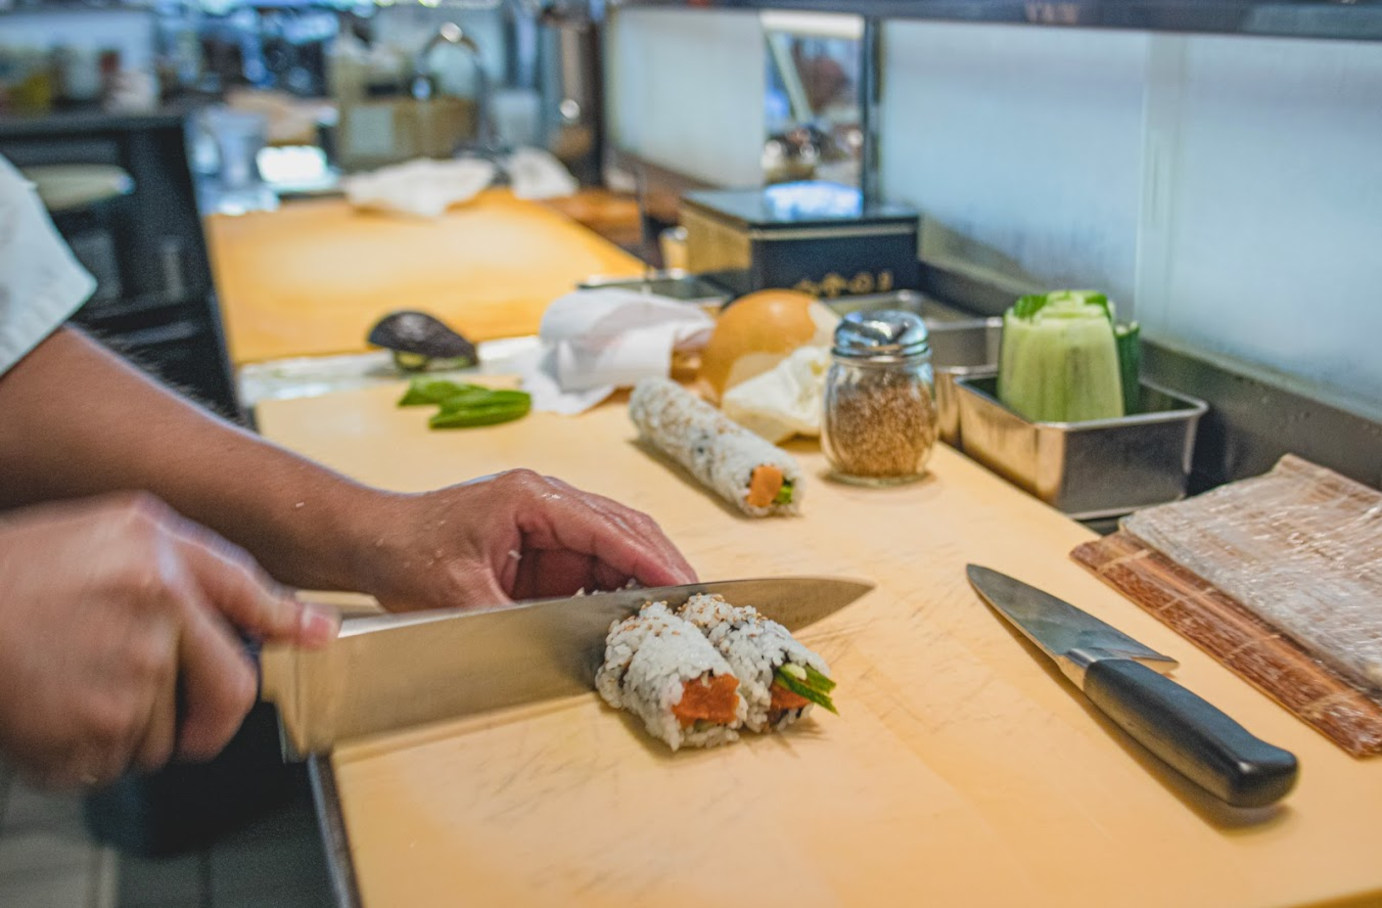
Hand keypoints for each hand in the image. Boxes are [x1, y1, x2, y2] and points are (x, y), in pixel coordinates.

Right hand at [0, 493, 337, 788]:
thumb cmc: (20, 571)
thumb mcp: (116, 533)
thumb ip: (199, 565)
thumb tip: (284, 615)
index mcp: (157, 558)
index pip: (247, 597)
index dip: (288, 621)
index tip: (319, 637)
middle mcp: (155, 611)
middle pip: (230, 689)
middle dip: (216, 719)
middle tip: (194, 728)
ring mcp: (128, 673)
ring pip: (168, 733)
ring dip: (135, 730)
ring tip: (80, 691)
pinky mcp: (94, 728)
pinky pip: (118, 761)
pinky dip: (92, 753)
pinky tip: (58, 712)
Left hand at [359, 469, 696, 610]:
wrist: (374, 541)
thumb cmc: (407, 553)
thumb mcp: (459, 595)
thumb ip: (517, 617)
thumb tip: (570, 643)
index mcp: (532, 497)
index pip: (608, 528)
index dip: (650, 560)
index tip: (684, 586)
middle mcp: (548, 500)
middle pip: (624, 529)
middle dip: (661, 565)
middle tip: (697, 601)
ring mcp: (547, 521)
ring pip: (615, 545)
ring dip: (643, 578)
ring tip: (675, 612)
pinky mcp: (543, 545)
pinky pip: (592, 563)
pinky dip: (616, 588)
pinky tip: (634, 614)